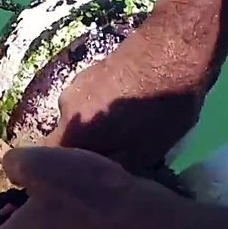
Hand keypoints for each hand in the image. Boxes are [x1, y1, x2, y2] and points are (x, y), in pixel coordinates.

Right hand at [39, 26, 213, 169]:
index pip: (50, 164)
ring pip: (80, 119)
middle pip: (66, 140)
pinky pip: (92, 100)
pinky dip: (106, 109)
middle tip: (113, 158)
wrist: (177, 43)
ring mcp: (76, 84)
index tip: (82, 183)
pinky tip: (131, 109)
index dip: (62, 176)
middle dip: (84, 151)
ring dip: (97, 128)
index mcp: (71, 132)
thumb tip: (96, 185)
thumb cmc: (161, 106)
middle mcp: (63, 108)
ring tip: (127, 131)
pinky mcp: (93, 69)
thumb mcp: (145, 154)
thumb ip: (114, 171)